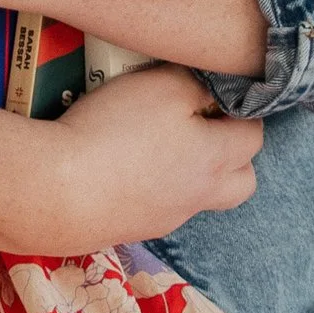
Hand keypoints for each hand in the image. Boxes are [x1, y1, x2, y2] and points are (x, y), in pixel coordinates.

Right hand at [15, 64, 262, 253]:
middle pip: (242, 183)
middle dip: (233, 155)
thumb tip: (212, 91)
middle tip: (203, 127)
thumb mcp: (163, 86)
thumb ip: (197, 85)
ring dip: (192, 172)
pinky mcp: (132, 227)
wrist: (59, 191)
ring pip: (199, 197)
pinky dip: (151, 186)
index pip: (254, 136)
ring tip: (160, 145)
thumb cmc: (116, 131)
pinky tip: (123, 166)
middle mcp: (198, 195)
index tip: (217, 93)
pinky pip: (158, 206)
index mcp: (215, 160)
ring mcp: (166, 217)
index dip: (243, 111)